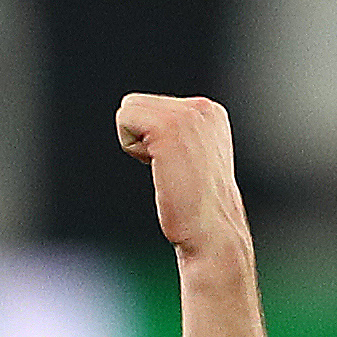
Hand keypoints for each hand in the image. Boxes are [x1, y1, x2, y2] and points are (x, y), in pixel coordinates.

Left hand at [116, 93, 250, 265]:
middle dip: (143, 139)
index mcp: (210, 112)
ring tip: (168, 170)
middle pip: (137, 104)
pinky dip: (131, 148)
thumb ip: (178, 134)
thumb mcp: (194, 157)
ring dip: (138, 145)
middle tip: (172, 171)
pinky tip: (159, 167)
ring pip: (129, 109)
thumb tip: (142, 123)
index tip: (181, 167)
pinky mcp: (168, 127)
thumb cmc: (198, 208)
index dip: (153, 141)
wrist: (211, 232)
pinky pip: (124, 120)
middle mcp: (202, 107)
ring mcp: (187, 115)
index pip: (151, 107)